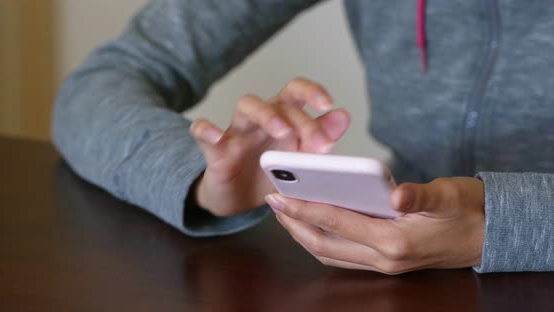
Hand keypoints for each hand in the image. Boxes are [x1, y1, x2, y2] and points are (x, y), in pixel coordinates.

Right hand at [189, 78, 350, 216]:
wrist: (237, 199)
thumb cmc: (269, 173)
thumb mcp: (299, 159)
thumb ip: (319, 137)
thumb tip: (343, 116)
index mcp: (283, 118)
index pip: (296, 93)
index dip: (312, 92)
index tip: (328, 105)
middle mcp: (260, 120)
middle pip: (278, 102)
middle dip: (302, 121)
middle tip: (320, 144)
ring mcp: (236, 133)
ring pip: (246, 107)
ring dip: (266, 115)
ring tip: (282, 131)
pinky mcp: (214, 151)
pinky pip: (202, 132)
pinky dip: (205, 130)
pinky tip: (214, 136)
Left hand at [266, 177, 484, 273]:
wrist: (490, 234)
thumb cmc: (468, 210)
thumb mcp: (448, 195)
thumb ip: (420, 195)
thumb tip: (395, 194)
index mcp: (396, 241)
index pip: (338, 222)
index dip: (305, 208)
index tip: (279, 196)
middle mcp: (385, 258)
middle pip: (325, 243)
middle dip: (294, 224)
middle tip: (273, 202)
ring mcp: (384, 264)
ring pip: (330, 253)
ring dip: (303, 234)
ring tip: (285, 212)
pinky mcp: (385, 260)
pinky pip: (342, 255)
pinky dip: (321, 240)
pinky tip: (312, 223)